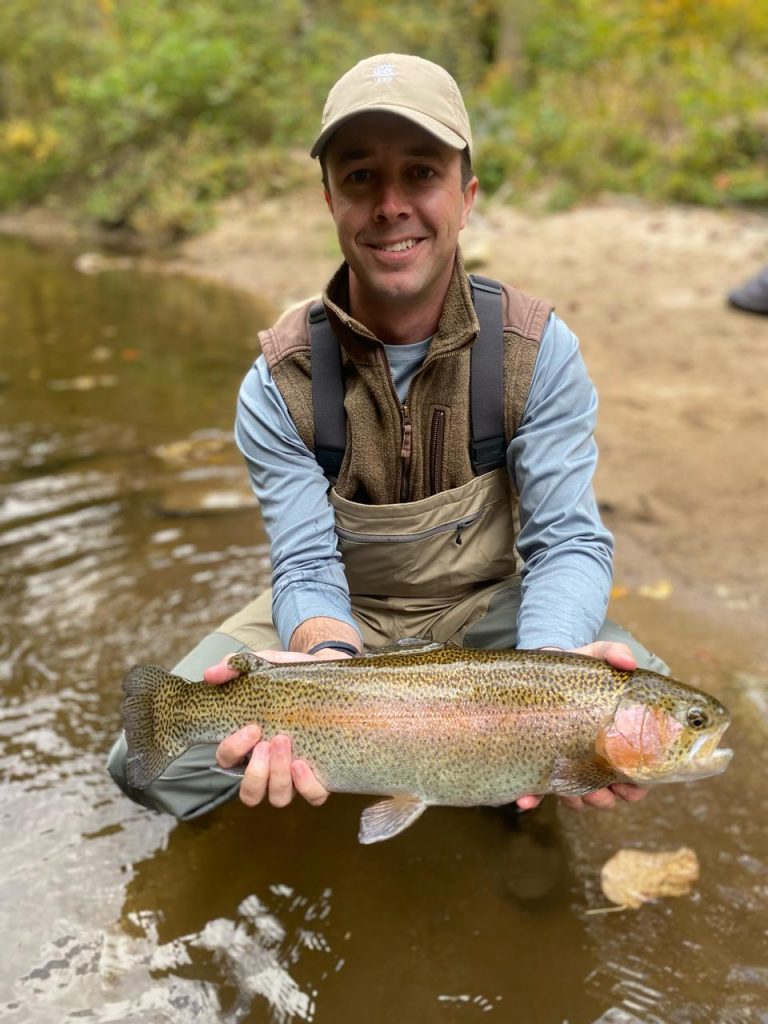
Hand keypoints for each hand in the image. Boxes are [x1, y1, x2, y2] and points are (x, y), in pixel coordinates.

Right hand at [204, 648, 336, 807]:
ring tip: (287, 743)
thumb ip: (236, 666)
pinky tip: (304, 763)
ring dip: (278, 777)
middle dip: (256, 772)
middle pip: (250, 793)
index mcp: (249, 745)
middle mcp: (268, 766)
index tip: (252, 728)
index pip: (227, 761)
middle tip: (269, 741)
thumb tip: (210, 674)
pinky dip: (306, 786)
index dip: (233, 750)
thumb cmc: (292, 675)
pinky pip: (313, 796)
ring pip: (278, 798)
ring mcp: (294, 774)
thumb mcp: (264, 664)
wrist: (332, 672)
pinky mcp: (321, 774)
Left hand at [516, 641, 648, 811]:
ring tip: (573, 796)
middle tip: (603, 795)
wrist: (540, 668)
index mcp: (614, 739)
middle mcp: (593, 756)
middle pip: (606, 790)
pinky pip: (535, 788)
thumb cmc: (576, 668)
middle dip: (606, 798)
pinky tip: (525, 799)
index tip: (634, 786)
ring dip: (576, 801)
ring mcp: (566, 761)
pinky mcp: (539, 761)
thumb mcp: (595, 655)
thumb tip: (628, 661)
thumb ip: (613, 653)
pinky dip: (531, 798)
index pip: (634, 771)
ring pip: (575, 794)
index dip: (637, 785)